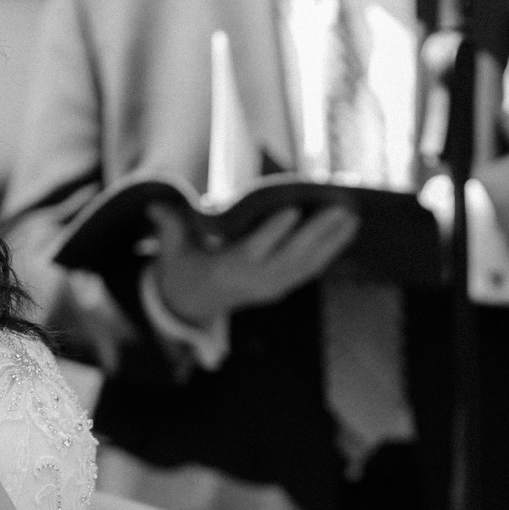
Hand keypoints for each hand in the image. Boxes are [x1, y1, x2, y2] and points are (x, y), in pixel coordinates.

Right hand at [153, 203, 357, 325]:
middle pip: (292, 256)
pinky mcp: (284, 287)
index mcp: (228, 269)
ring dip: (333, 241)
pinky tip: (347, 230)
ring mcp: (273, 287)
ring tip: (353, 216)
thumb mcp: (171, 250)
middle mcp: (256, 281)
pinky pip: (311, 269)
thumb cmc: (183, 267)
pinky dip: (330, 250)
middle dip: (318, 232)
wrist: (192, 304)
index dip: (274, 231)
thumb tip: (155, 205)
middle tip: (341, 207)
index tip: (293, 209)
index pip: (254, 249)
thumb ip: (169, 226)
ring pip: (308, 264)